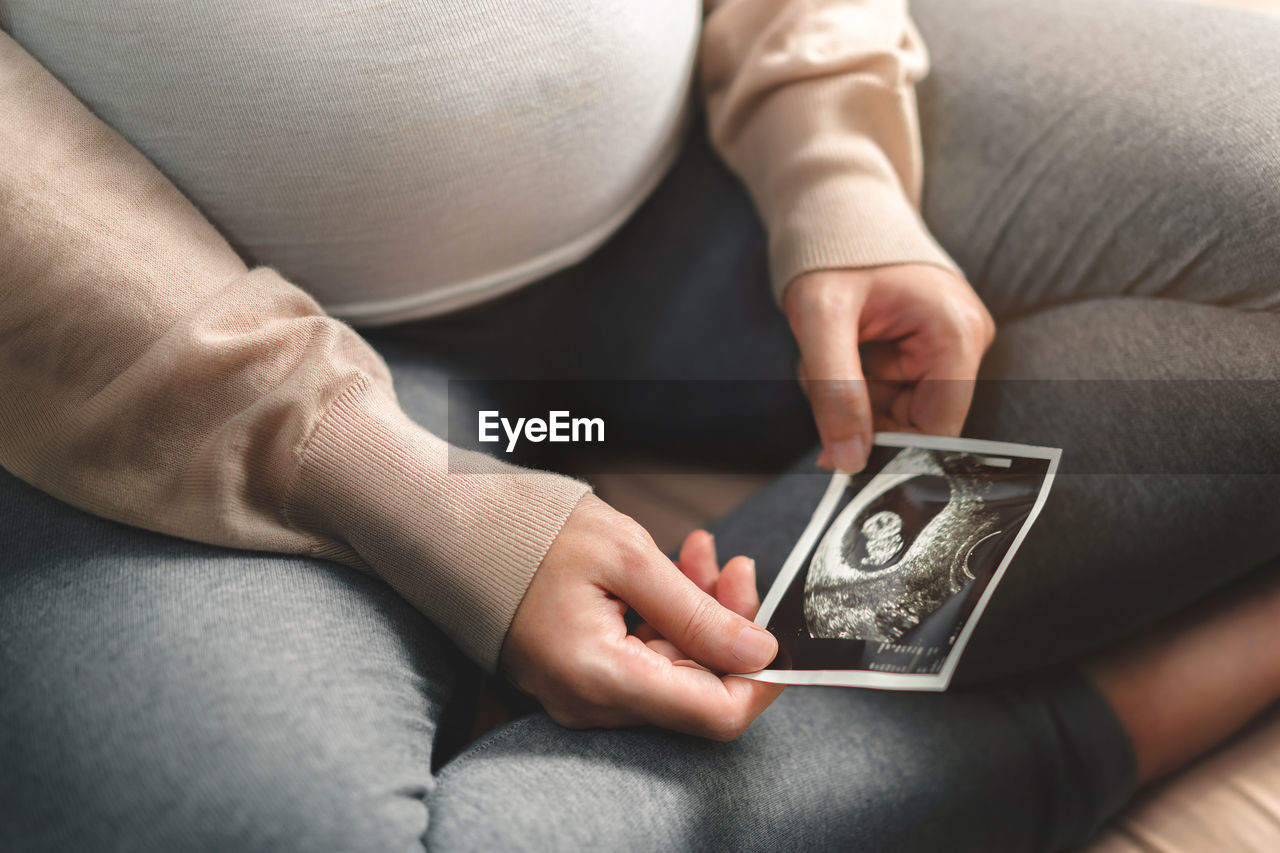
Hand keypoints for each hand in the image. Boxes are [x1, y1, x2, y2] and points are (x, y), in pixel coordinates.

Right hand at [500, 494, 783, 740]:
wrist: (456, 527)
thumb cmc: (531, 533)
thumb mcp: (627, 557)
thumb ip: (698, 613)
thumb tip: (759, 654)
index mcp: (602, 677)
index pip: (715, 715)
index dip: (760, 679)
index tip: (777, 629)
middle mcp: (590, 702)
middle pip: (696, 689)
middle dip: (728, 626)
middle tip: (732, 564)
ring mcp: (580, 693)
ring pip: (673, 669)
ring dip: (699, 614)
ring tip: (701, 553)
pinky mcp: (577, 675)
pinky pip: (642, 659)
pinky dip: (667, 618)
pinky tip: (674, 570)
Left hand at [783, 264, 994, 471]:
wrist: (836, 209)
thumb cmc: (833, 251)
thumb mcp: (821, 318)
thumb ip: (835, 391)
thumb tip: (848, 461)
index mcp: (956, 333)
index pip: (937, 429)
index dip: (889, 450)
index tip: (838, 453)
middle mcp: (963, 342)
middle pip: (913, 422)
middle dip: (858, 412)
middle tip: (816, 377)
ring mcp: (946, 345)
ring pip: (893, 410)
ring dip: (847, 396)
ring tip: (821, 354)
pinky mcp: (925, 348)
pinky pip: (887, 390)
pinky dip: (851, 382)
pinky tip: (834, 350)